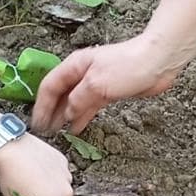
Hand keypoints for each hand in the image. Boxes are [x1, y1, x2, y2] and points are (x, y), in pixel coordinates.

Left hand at [0, 132, 73, 195]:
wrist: (11, 147)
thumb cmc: (11, 178)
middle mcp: (67, 195)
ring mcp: (67, 177)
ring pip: (60, 190)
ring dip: (50, 189)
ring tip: (32, 181)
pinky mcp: (64, 162)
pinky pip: (59, 174)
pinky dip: (51, 175)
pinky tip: (36, 169)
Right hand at [31, 38, 177, 133]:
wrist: (157, 62)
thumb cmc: (127, 66)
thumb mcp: (96, 84)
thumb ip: (78, 99)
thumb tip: (67, 113)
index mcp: (74, 66)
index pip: (50, 87)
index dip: (42, 106)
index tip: (38, 123)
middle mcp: (82, 74)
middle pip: (60, 95)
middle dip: (51, 112)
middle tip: (44, 131)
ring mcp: (95, 83)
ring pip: (74, 102)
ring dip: (65, 116)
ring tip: (57, 133)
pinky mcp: (109, 92)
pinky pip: (89, 106)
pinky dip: (82, 117)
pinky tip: (76, 128)